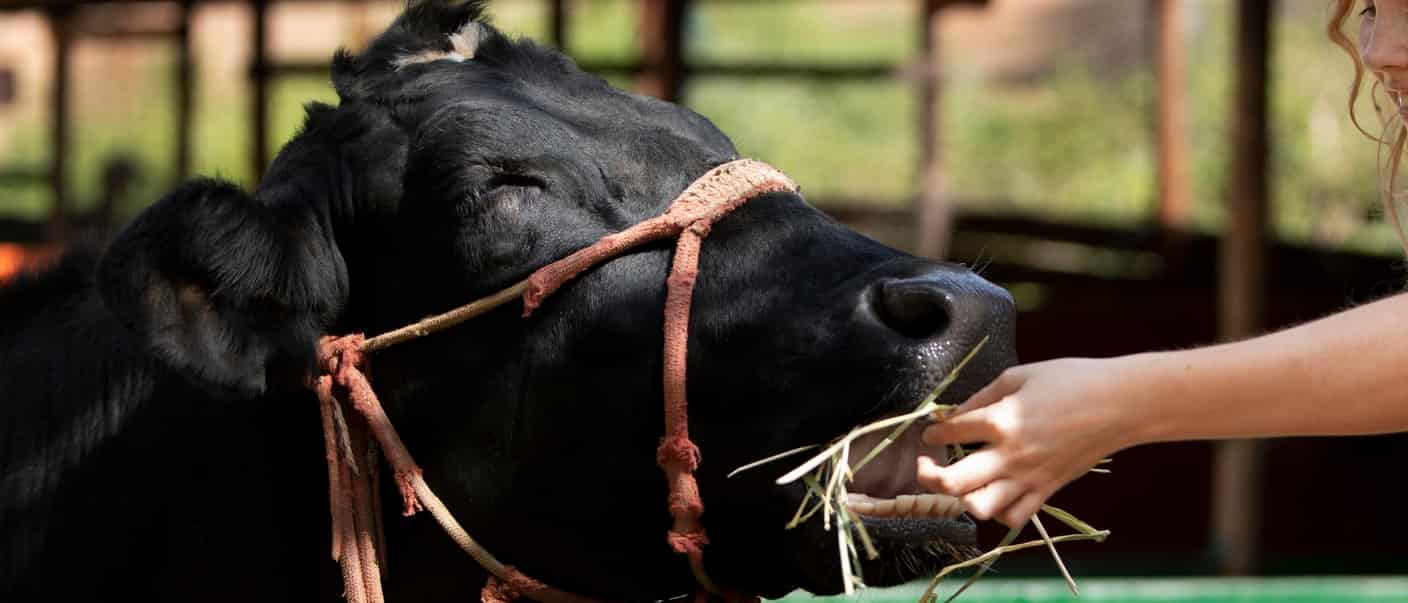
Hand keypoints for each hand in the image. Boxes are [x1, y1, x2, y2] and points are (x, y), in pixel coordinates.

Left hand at [916, 357, 1142, 528]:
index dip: (932, 431)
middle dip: (928, 476)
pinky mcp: (1047, 491)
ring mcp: (1029, 478)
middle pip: (952, 483)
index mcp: (1001, 420)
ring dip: (962, 499)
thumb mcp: (1019, 375)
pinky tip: (994, 493)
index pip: (949, 432)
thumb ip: (982, 396)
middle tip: (925, 465)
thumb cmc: (1070, 381)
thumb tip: (953, 413)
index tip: (931, 430)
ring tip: (961, 483)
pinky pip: (1014, 516)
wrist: (1120, 404)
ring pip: (980, 508)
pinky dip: (998, 511)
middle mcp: (1010, 455)